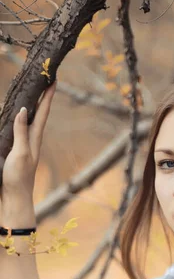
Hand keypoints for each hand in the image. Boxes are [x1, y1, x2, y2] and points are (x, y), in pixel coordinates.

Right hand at [1, 81, 56, 196]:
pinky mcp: (15, 151)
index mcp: (35, 139)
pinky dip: (17, 119)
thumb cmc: (18, 178)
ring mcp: (23, 145)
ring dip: (30, 105)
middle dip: (40, 96)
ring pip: (28, 120)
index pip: (43, 113)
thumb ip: (21, 132)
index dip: (48, 96)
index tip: (54, 79)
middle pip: (37, 113)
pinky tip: (16, 116)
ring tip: (31, 90)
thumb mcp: (21, 153)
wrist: (14, 199)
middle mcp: (31, 140)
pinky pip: (17, 129)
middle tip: (43, 79)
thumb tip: (24, 110)